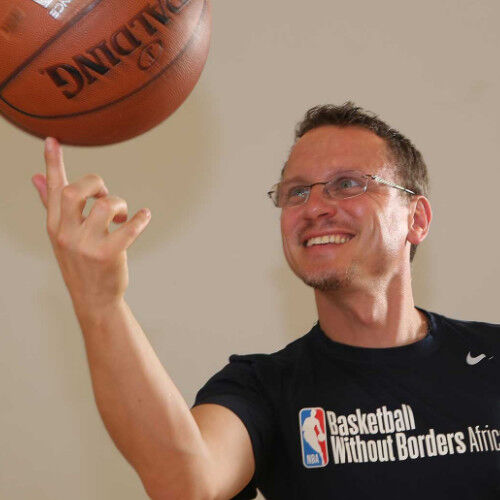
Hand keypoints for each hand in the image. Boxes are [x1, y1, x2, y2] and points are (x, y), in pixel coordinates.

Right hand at [32, 137, 151, 313]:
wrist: (94, 299)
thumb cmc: (80, 262)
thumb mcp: (61, 235)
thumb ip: (52, 204)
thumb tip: (36, 176)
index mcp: (55, 226)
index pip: (53, 190)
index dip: (53, 164)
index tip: (52, 140)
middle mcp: (67, 234)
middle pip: (75, 191)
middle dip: (95, 183)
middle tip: (105, 195)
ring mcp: (87, 246)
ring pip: (104, 205)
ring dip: (119, 203)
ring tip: (122, 215)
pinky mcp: (109, 255)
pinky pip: (128, 229)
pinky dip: (140, 219)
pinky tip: (145, 217)